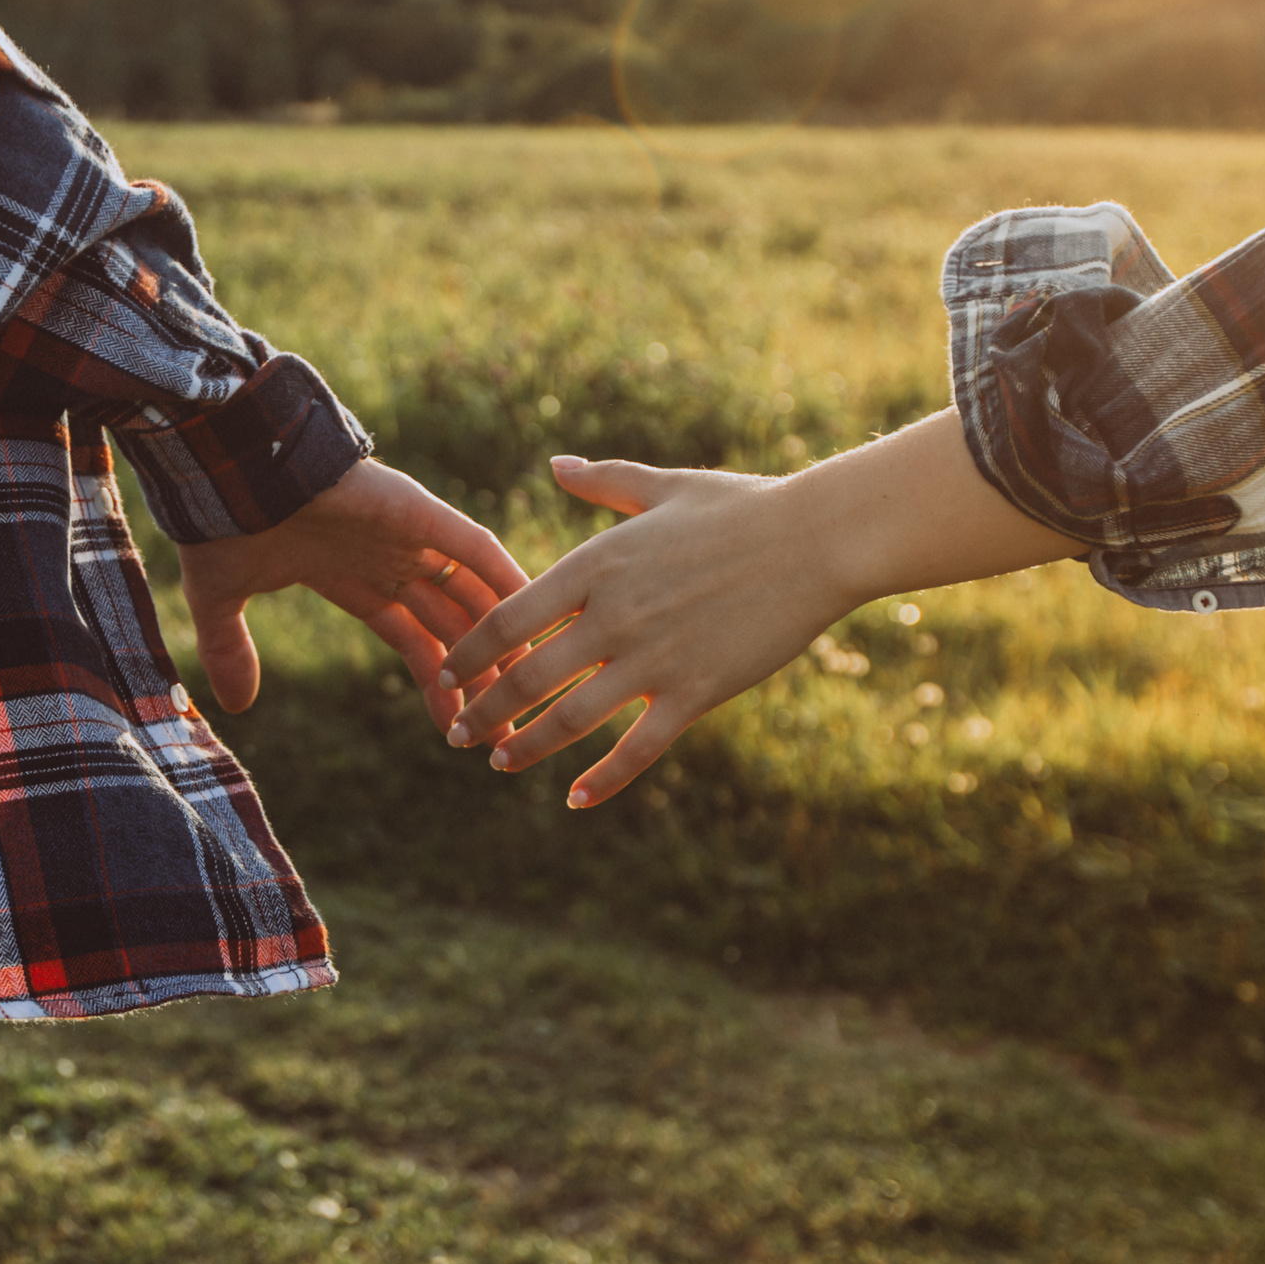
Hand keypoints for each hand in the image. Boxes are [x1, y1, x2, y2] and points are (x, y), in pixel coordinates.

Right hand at [176, 459, 526, 725]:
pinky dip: (504, 577)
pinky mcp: (416, 510)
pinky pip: (473, 546)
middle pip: (454, 626)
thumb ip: (230, 649)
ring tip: (528, 689)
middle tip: (508, 727)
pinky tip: (531, 612)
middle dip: (482, 676)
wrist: (222, 461)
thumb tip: (236, 705)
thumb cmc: (218, 518)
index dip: (440, 686)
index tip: (459, 732)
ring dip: (501, 639)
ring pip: (471, 593)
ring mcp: (406, 534)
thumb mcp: (220, 596)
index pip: (415, 642)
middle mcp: (388, 559)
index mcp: (351, 579)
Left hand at [436, 457, 850, 806]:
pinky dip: (604, 778)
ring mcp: (654, 658)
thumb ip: (604, 483)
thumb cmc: (742, 506)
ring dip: (527, 746)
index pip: (509, 617)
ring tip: (500, 760)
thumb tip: (556, 464)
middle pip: (527, 675)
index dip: (471, 651)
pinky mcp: (696, 692)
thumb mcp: (664, 487)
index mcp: (597, 564)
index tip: (446, 672)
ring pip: (570, 719)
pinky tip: (577, 798)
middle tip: (457, 734)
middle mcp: (614, 615)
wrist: (818, 539)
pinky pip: (638, 747)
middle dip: (484, 709)